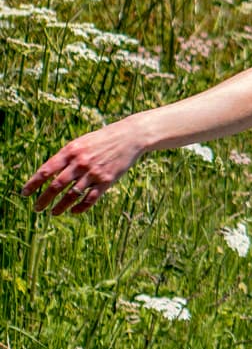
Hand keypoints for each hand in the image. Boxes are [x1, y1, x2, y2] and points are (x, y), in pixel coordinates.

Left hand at [23, 120, 146, 213]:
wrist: (130, 136)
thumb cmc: (102, 139)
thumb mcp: (81, 142)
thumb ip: (65, 157)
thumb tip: (46, 175)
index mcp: (72, 151)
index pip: (46, 170)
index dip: (33, 183)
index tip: (24, 193)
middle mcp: (81, 162)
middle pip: (56, 186)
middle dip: (44, 199)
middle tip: (37, 208)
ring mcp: (94, 172)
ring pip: (71, 195)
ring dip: (60, 207)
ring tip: (53, 213)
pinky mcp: (106, 181)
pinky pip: (90, 199)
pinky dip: (79, 208)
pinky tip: (73, 211)